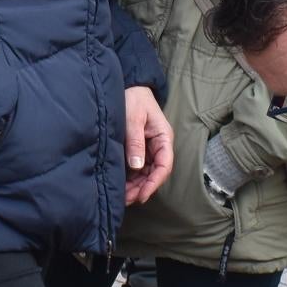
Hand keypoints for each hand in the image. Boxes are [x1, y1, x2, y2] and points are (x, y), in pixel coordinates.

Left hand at [124, 88, 173, 205]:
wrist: (128, 86)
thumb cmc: (133, 98)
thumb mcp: (134, 118)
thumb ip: (135, 141)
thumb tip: (137, 166)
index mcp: (163, 137)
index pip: (164, 165)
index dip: (154, 183)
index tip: (142, 195)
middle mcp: (158, 146)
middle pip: (154, 173)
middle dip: (142, 188)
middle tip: (127, 200)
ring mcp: (148, 148)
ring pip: (146, 173)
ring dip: (136, 186)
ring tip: (123, 197)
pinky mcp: (138, 149)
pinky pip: (137, 168)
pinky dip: (131, 178)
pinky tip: (122, 186)